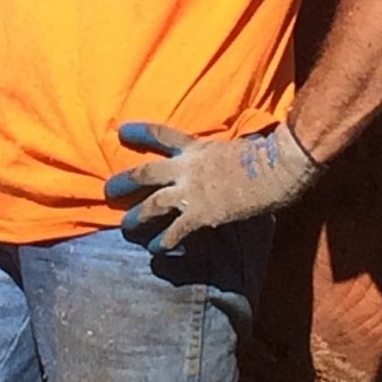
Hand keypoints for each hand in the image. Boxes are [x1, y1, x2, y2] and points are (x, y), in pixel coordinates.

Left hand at [104, 119, 322, 253]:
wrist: (274, 169)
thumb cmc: (265, 154)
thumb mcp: (236, 146)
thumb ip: (222, 154)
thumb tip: (232, 158)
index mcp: (196, 148)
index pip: (161, 135)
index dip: (139, 132)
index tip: (121, 131)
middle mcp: (187, 168)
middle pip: (145, 173)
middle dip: (124, 182)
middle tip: (108, 190)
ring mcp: (191, 191)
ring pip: (152, 204)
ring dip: (137, 216)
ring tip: (124, 226)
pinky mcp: (200, 214)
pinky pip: (175, 230)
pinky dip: (163, 241)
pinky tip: (155, 250)